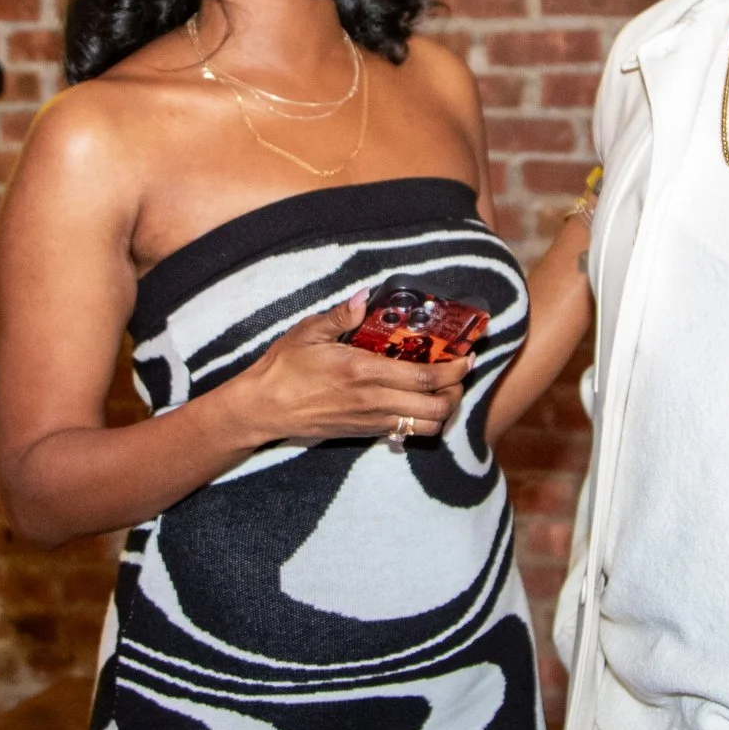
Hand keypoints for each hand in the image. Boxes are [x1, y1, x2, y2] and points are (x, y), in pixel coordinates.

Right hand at [229, 292, 471, 443]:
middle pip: (436, 408)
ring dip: (442, 410)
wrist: (262, 408)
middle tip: (457, 373)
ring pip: (425, 427)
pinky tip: (416, 399)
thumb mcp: (308, 332)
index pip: (426, 377)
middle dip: (457, 392)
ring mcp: (371, 421)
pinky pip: (405, 432)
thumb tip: (363, 297)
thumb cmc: (284, 368)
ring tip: (441, 389)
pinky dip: (421, 420)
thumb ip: (341, 316)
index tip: (466, 356)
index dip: (454, 369)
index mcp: (365, 372)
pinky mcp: (364, 432)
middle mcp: (374, 401)